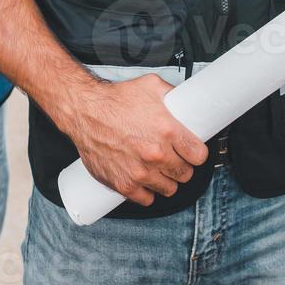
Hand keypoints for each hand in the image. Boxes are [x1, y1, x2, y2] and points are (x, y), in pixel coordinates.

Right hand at [62, 74, 209, 206]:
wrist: (85, 112)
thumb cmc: (116, 99)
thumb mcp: (151, 86)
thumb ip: (173, 94)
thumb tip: (186, 99)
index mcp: (168, 131)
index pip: (199, 156)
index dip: (197, 153)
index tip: (192, 151)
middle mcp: (156, 155)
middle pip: (185, 174)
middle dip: (182, 166)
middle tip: (174, 158)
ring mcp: (140, 172)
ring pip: (168, 188)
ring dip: (166, 180)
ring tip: (160, 169)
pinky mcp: (123, 184)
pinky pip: (146, 199)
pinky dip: (147, 192)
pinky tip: (145, 180)